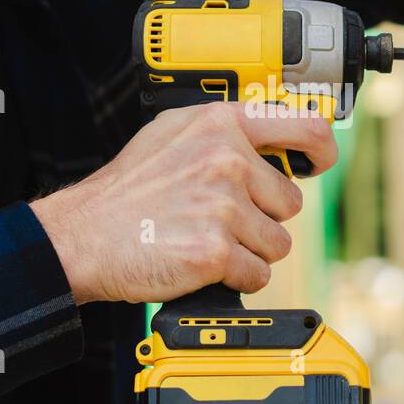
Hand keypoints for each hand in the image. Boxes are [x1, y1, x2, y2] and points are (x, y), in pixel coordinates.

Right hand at [29, 102, 337, 305]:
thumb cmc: (127, 191)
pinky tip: (198, 262)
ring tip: (203, 238)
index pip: (303, 126)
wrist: (82, 236)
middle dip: (261, 217)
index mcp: (220, 124)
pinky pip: (256, 274)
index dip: (321, 149)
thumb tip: (277, 139)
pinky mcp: (216, 251)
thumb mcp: (172, 134)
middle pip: (289, 201)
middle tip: (216, 218)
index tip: (319, 161)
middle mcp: (227, 159)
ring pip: (276, 242)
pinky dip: (233, 278)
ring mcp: (223, 206)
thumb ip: (224, 132)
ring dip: (248, 250)